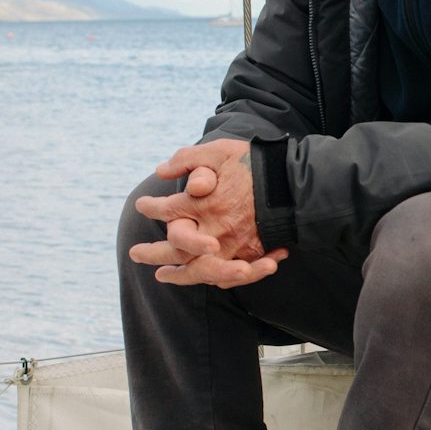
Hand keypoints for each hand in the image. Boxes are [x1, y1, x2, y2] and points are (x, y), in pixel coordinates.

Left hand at [130, 140, 288, 287]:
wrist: (295, 183)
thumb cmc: (256, 163)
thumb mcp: (219, 150)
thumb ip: (188, 159)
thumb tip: (160, 171)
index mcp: (201, 203)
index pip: (166, 210)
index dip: (151, 208)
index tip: (141, 206)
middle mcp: (212, 229)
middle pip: (175, 248)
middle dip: (152, 253)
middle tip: (135, 254)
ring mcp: (231, 246)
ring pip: (197, 270)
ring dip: (178, 275)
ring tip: (163, 276)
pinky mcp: (250, 256)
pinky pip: (227, 276)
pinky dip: (211, 279)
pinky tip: (200, 278)